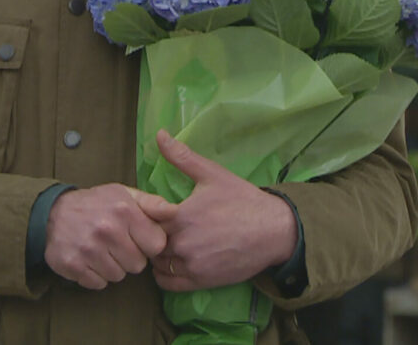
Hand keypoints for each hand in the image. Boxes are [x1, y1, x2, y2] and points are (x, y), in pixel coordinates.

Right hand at [44, 183, 177, 289]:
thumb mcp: (124, 194)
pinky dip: (95, 275)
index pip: (156, 246)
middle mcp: (107, 229)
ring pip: (118, 276)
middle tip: (115, 243)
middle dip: (129, 257)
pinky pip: (98, 284)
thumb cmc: (96, 204)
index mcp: (124, 210)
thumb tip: (175, 212)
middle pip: (138, 265)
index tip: (136, 237)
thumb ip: (152, 203)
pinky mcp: (73, 265)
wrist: (52, 212)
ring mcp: (89, 249)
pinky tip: (88, 259)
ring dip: (112, 267)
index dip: (147, 244)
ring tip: (101, 250)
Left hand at [147, 130, 296, 292]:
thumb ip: (182, 156)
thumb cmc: (242, 199)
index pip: (143, 218)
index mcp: (180, 215)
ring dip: (155, 254)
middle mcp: (182, 243)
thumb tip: (159, 134)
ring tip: (164, 243)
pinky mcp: (201, 281)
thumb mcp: (211, 173)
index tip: (149, 211)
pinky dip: (164, 274)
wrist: (274, 231)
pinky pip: (168, 282)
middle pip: (147, 241)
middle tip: (155, 227)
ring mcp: (191, 264)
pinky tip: (171, 261)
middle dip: (147, 234)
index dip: (142, 214)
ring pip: (155, 263)